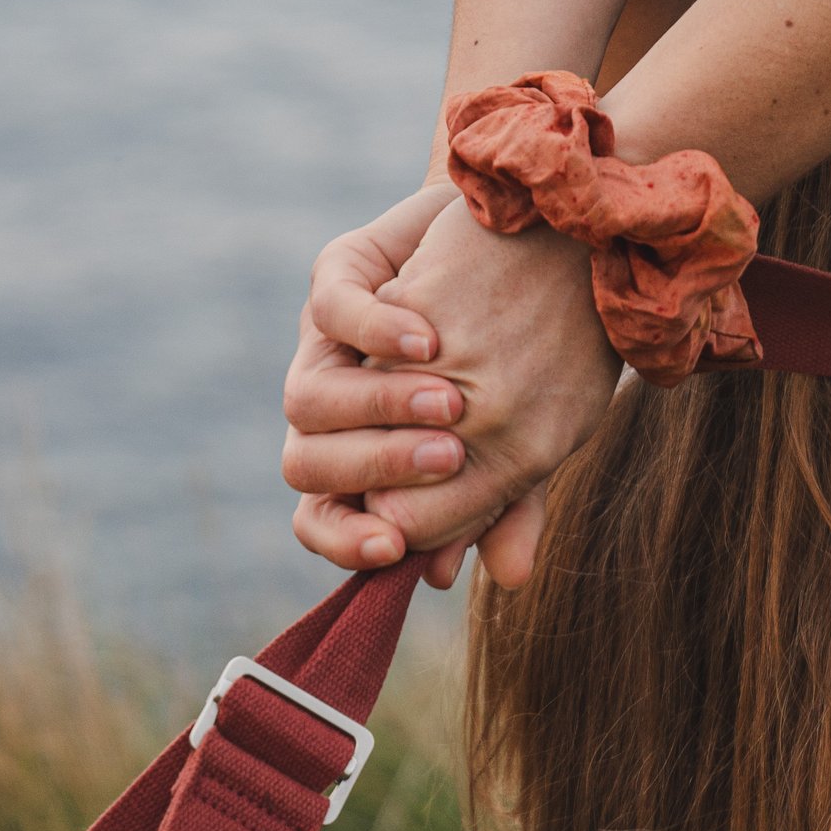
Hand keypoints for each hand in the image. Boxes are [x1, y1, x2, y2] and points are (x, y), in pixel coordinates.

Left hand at [284, 189, 621, 590]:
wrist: (528, 252)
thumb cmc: (525, 359)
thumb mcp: (525, 439)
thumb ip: (510, 502)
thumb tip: (510, 577)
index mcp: (365, 460)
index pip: (323, 520)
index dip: (348, 542)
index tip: (400, 549)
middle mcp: (333, 411)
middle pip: (303, 463)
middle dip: (371, 469)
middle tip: (448, 459)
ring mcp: (327, 344)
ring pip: (305, 399)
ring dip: (375, 407)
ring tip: (449, 402)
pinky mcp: (336, 276)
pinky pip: (333, 311)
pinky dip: (376, 331)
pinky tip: (429, 340)